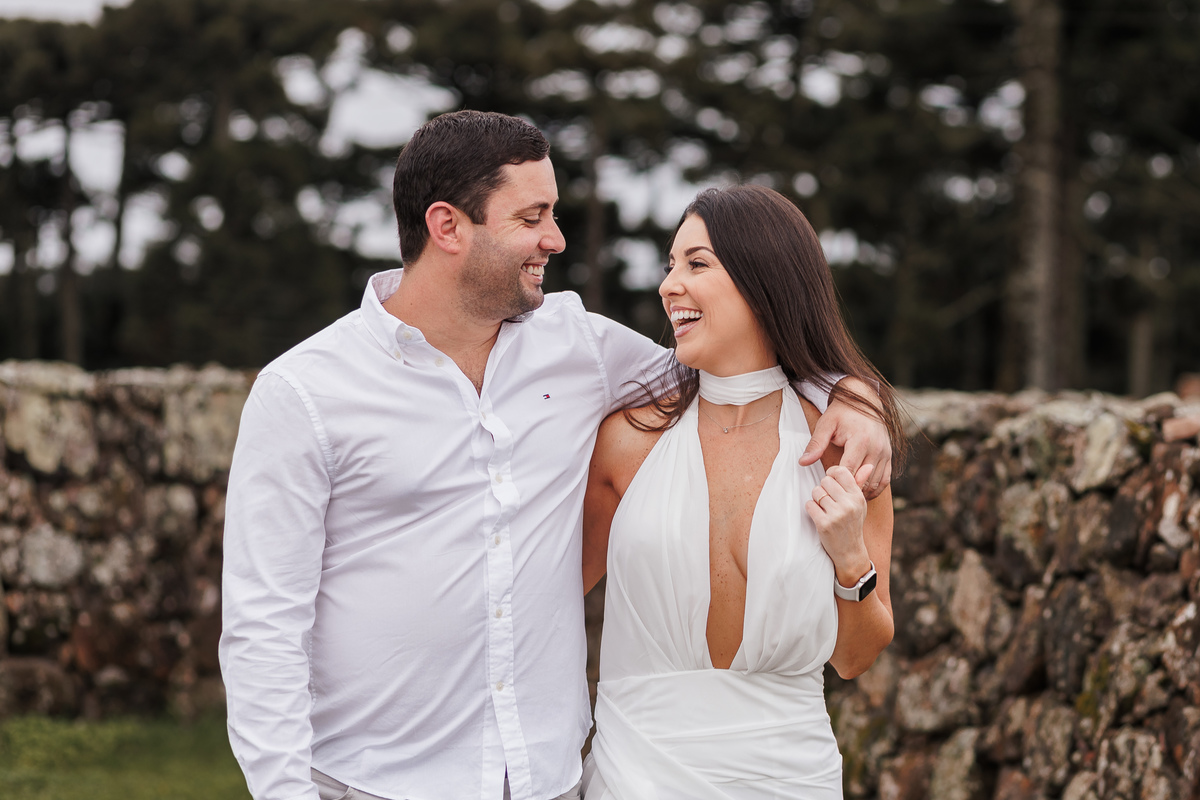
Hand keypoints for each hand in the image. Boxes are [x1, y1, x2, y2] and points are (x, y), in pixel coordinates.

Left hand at [799, 381, 891, 498]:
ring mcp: (885, 453)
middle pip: (863, 479)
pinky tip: (862, 492)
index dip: (836, 480)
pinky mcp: (889, 455)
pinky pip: (885, 479)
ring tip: (845, 494)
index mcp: (861, 440)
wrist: (863, 400)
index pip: (848, 471)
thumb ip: (816, 444)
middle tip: (834, 492)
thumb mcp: (826, 424)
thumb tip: (803, 462)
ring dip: (861, 491)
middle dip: (848, 488)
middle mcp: (877, 448)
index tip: (826, 481)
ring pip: (875, 483)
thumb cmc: (842, 412)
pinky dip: (875, 488)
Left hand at [806, 464, 872, 581]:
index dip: (831, 474)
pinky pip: (809, 505)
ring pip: (816, 492)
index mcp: (858, 496)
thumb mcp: (859, 504)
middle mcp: (849, 504)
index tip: (830, 482)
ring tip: (824, 508)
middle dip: (823, 488)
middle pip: (825, 480)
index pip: (841, 472)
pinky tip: (818, 515)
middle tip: (827, 499)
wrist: (850, 552)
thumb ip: (859, 484)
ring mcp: (837, 514)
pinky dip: (811, 509)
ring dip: (816, 499)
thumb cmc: (852, 524)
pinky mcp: (824, 524)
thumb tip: (868, 465)